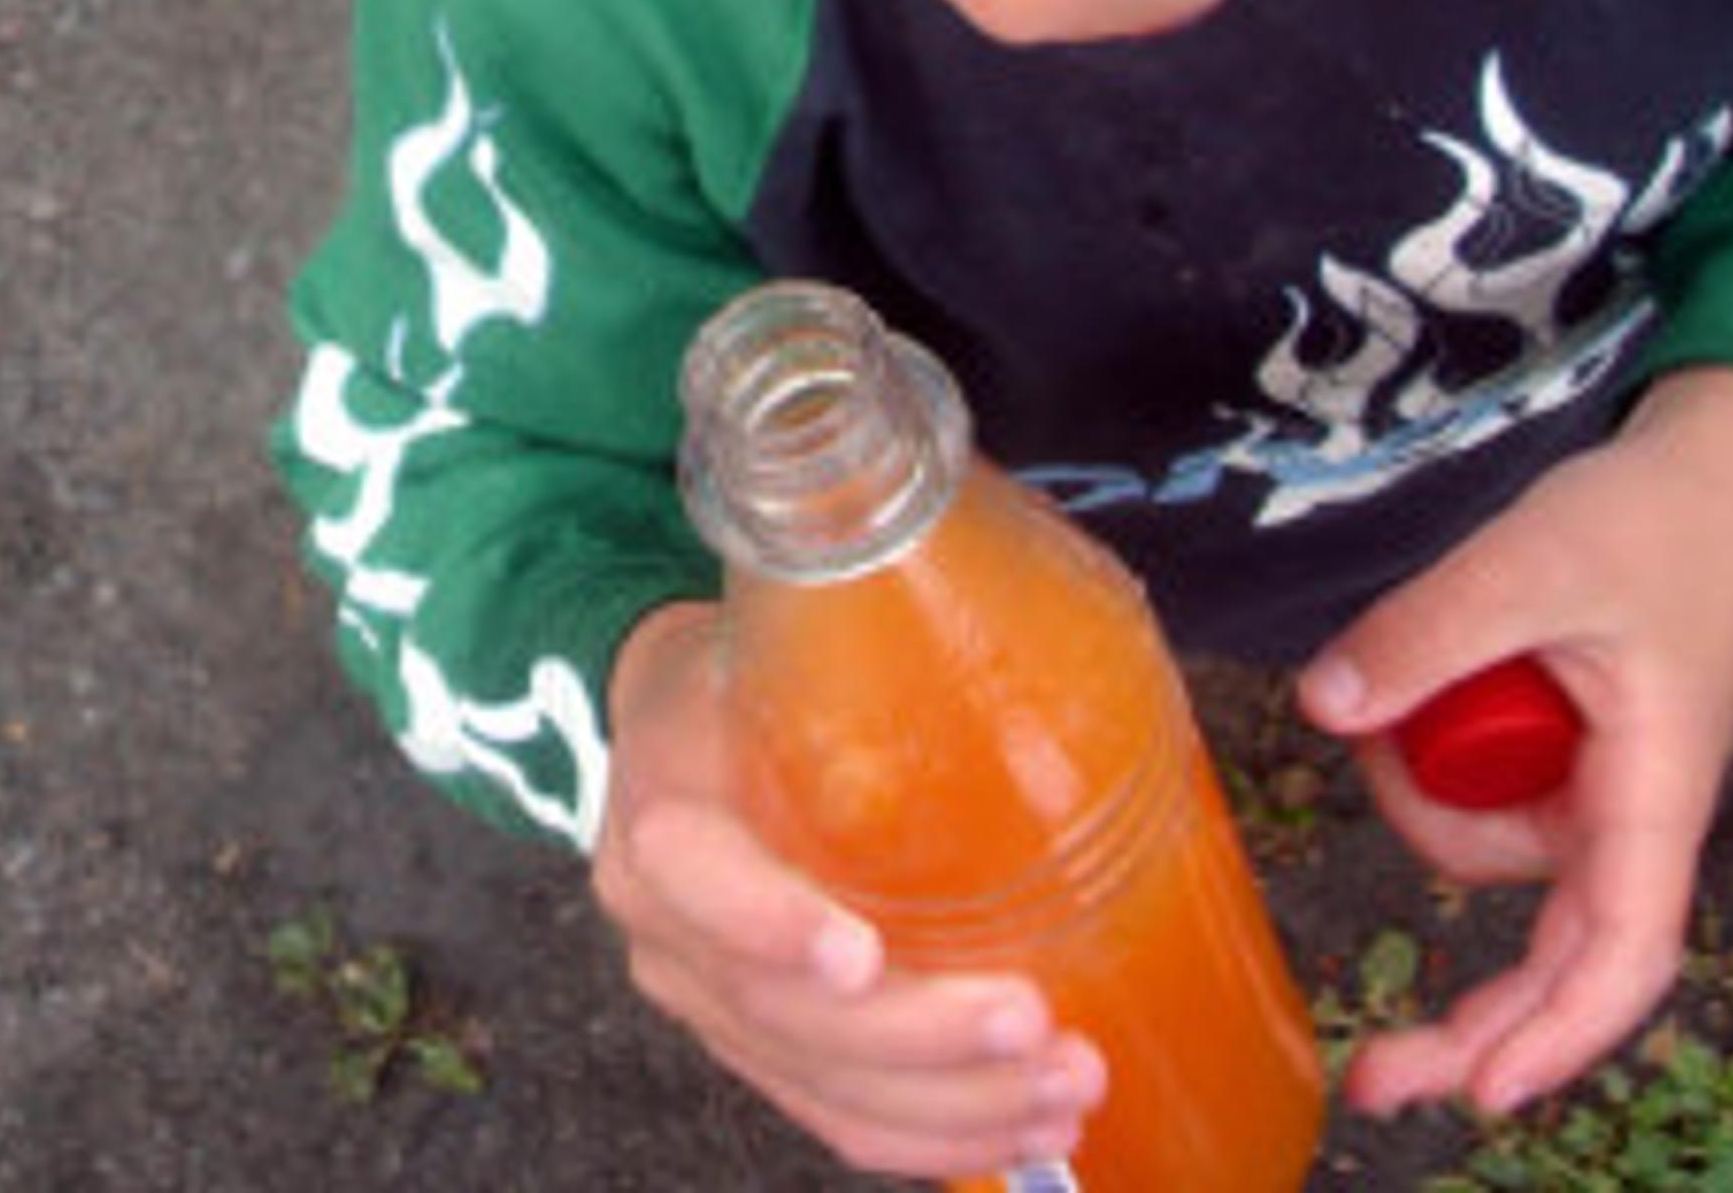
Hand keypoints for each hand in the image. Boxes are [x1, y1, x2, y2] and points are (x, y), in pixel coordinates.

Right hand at [593, 601, 1107, 1178]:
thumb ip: (846, 630)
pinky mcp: (756, 1048)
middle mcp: (668, 928)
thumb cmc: (748, 673)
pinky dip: (938, 1134)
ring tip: (1069, 1086)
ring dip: (953, 1103)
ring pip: (822, 1085)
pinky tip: (1030, 1125)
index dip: (773, 926)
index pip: (699, 883)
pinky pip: (839, 1117)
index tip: (860, 954)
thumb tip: (984, 598)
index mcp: (663, 817)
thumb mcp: (772, 634)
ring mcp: (708, 1000)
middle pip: (781, 1013)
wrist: (670, 724)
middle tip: (1033, 1023)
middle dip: (917, 1036)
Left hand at [1297, 365, 1732, 1116]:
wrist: (1707, 469)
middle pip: (1555, 957)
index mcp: (1656, 792)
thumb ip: (1429, 633)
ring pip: (1483, 848)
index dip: (1559, 1034)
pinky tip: (1398, 697)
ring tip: (1392, 684)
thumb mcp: (1531, 562)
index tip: (1486, 1092)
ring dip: (1418, 799)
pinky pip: (1478, 795)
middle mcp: (1630, 814)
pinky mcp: (1559, 756)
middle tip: (1368, 1072)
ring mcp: (1594, 792)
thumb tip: (1324, 708)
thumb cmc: (1648, 518)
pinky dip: (1427, 766)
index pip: (1620, 953)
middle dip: (1471, 1021)